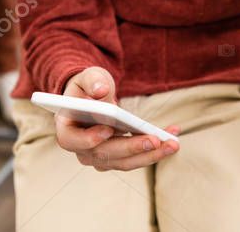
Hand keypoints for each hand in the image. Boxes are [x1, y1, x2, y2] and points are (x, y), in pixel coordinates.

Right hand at [55, 66, 179, 171]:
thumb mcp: (89, 76)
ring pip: (125, 162)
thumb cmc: (89, 86)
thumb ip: (92, 81)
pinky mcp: (117, 158)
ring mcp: (99, 157)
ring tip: (172, 143)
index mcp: (66, 128)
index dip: (89, 138)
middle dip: (132, 148)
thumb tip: (101, 91)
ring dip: (151, 155)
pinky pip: (136, 157)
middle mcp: (81, 149)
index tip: (108, 130)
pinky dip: (155, 150)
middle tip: (155, 140)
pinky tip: (172, 136)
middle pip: (105, 154)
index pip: (72, 140)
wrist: (94, 97)